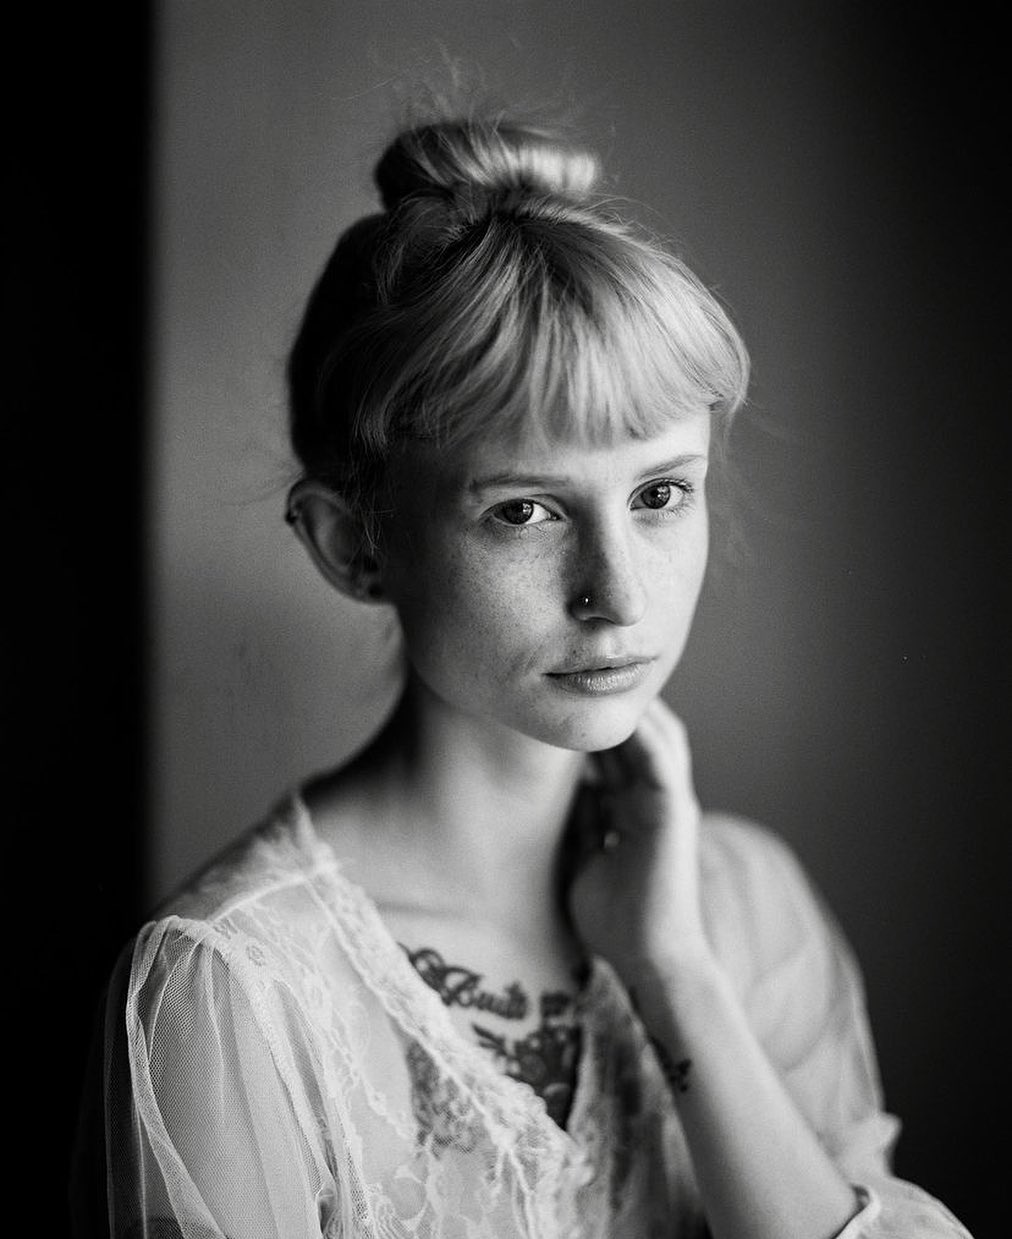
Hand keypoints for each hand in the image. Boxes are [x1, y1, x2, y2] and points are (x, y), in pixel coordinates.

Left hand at [566, 699, 713, 982]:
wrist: (649, 961)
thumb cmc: (617, 921)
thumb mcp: (586, 860)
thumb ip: (582, 825)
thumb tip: (566, 795)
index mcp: (631, 809)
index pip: (613, 753)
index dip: (591, 725)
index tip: (561, 698)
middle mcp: (651, 799)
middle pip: (635, 736)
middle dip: (612, 707)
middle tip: (581, 673)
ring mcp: (665, 802)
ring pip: (657, 737)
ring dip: (634, 709)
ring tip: (603, 678)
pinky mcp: (673, 812)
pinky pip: (663, 761)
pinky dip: (646, 734)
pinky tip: (625, 712)